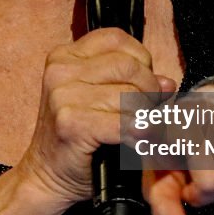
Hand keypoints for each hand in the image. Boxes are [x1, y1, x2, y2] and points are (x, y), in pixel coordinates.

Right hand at [17, 27, 177, 210]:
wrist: (46, 176)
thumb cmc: (77, 138)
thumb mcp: (102, 100)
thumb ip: (132, 84)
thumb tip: (167, 83)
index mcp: (65, 56)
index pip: (117, 39)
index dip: (141, 60)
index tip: (143, 83)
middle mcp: (61, 70)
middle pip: (129, 66)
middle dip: (149, 90)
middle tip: (148, 111)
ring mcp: (62, 95)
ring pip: (130, 94)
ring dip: (145, 115)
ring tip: (142, 129)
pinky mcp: (71, 122)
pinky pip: (123, 122)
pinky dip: (138, 133)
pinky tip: (136, 141)